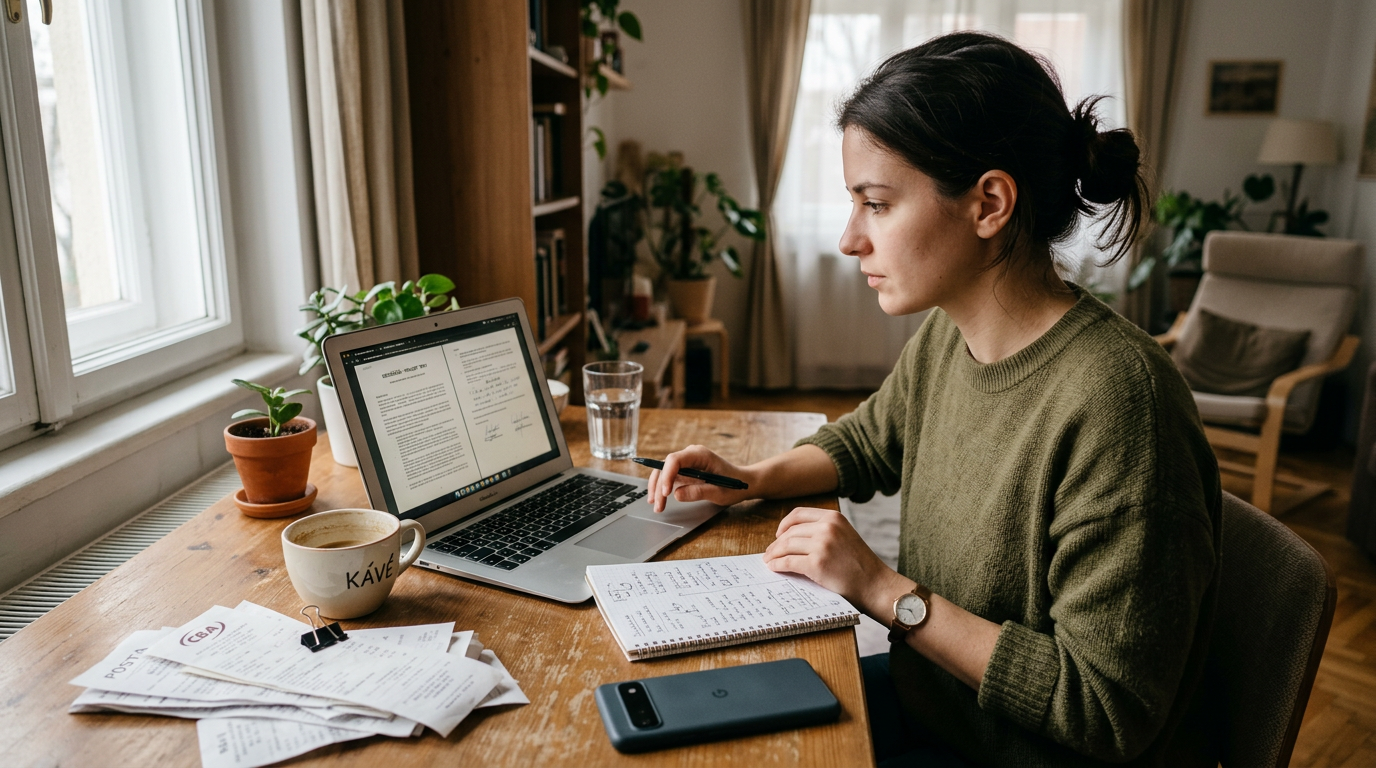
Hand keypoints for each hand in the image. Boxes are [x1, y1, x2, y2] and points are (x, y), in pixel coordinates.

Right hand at [647, 445, 756, 512]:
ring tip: (657, 506)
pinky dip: (663, 488)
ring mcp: (687, 462)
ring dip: (658, 488)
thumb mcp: (719, 492)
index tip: (666, 493)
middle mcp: (691, 454)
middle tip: (658, 506)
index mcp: (700, 455)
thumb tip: (677, 494)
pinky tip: (660, 500)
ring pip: (664, 471)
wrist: (743, 482)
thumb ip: (699, 492)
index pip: (675, 459)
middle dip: (659, 486)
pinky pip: (669, 476)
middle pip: (666, 466)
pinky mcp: (686, 470)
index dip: (667, 475)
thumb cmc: (734, 486)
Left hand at [763, 507, 912, 619]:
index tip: (779, 534)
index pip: (799, 514)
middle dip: (776, 543)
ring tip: (769, 561)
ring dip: (774, 554)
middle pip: (790, 531)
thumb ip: (824, 531)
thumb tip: (791, 537)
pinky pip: (788, 562)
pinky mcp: (817, 564)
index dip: (785, 524)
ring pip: (786, 546)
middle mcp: (827, 527)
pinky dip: (777, 565)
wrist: (875, 585)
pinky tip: (774, 568)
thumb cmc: (860, 565)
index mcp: (833, 518)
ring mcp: (822, 545)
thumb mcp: (845, 536)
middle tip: (770, 552)